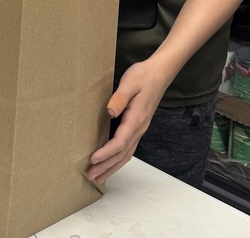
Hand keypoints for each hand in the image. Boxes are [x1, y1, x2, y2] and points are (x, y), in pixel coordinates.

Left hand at [86, 59, 166, 183]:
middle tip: (91, 176)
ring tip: (98, 176)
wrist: (159, 74)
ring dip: (112, 166)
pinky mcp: (138, 127)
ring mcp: (140, 129)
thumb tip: (110, 112)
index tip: (93, 159)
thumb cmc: (142, 76)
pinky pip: (128, 149)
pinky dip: (118, 159)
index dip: (106, 153)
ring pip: (126, 155)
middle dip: (107, 167)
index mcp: (136, 119)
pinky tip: (110, 162)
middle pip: (122, 154)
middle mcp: (139, 128)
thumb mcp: (130, 82)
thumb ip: (120, 98)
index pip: (120, 142)